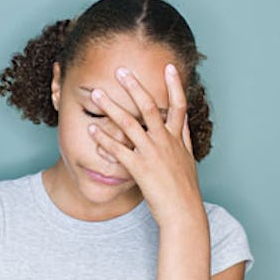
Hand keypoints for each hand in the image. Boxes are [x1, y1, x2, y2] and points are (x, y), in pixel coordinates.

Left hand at [88, 64, 203, 226]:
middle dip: (134, 86)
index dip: (175, 85)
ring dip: (111, 107)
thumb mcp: (188, 158)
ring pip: (129, 124)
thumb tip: (184, 117)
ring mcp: (152, 153)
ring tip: (96, 94)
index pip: (179, 105)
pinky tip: (92, 129)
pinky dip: (104, 138)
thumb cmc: (185, 188)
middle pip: (149, 107)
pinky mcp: (139, 168)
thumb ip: (184, 135)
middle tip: (120, 70)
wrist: (183, 213)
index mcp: (177, 138)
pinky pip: (118, 150)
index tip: (169, 66)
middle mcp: (165, 141)